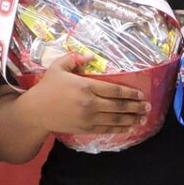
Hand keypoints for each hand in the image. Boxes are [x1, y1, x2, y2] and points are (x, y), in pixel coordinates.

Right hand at [23, 52, 149, 134]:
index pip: (114, 90)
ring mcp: (88, 118)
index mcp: (86, 86)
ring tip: (143, 118)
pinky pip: (107, 129)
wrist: (36, 111)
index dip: (130, 93)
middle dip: (136, 106)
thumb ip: (74, 58)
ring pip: (116, 119)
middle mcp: (90, 103)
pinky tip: (129, 127)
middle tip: (148, 106)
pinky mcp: (85, 129)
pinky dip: (120, 129)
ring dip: (132, 119)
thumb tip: (90, 56)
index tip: (141, 94)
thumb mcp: (58, 67)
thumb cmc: (47, 88)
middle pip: (119, 105)